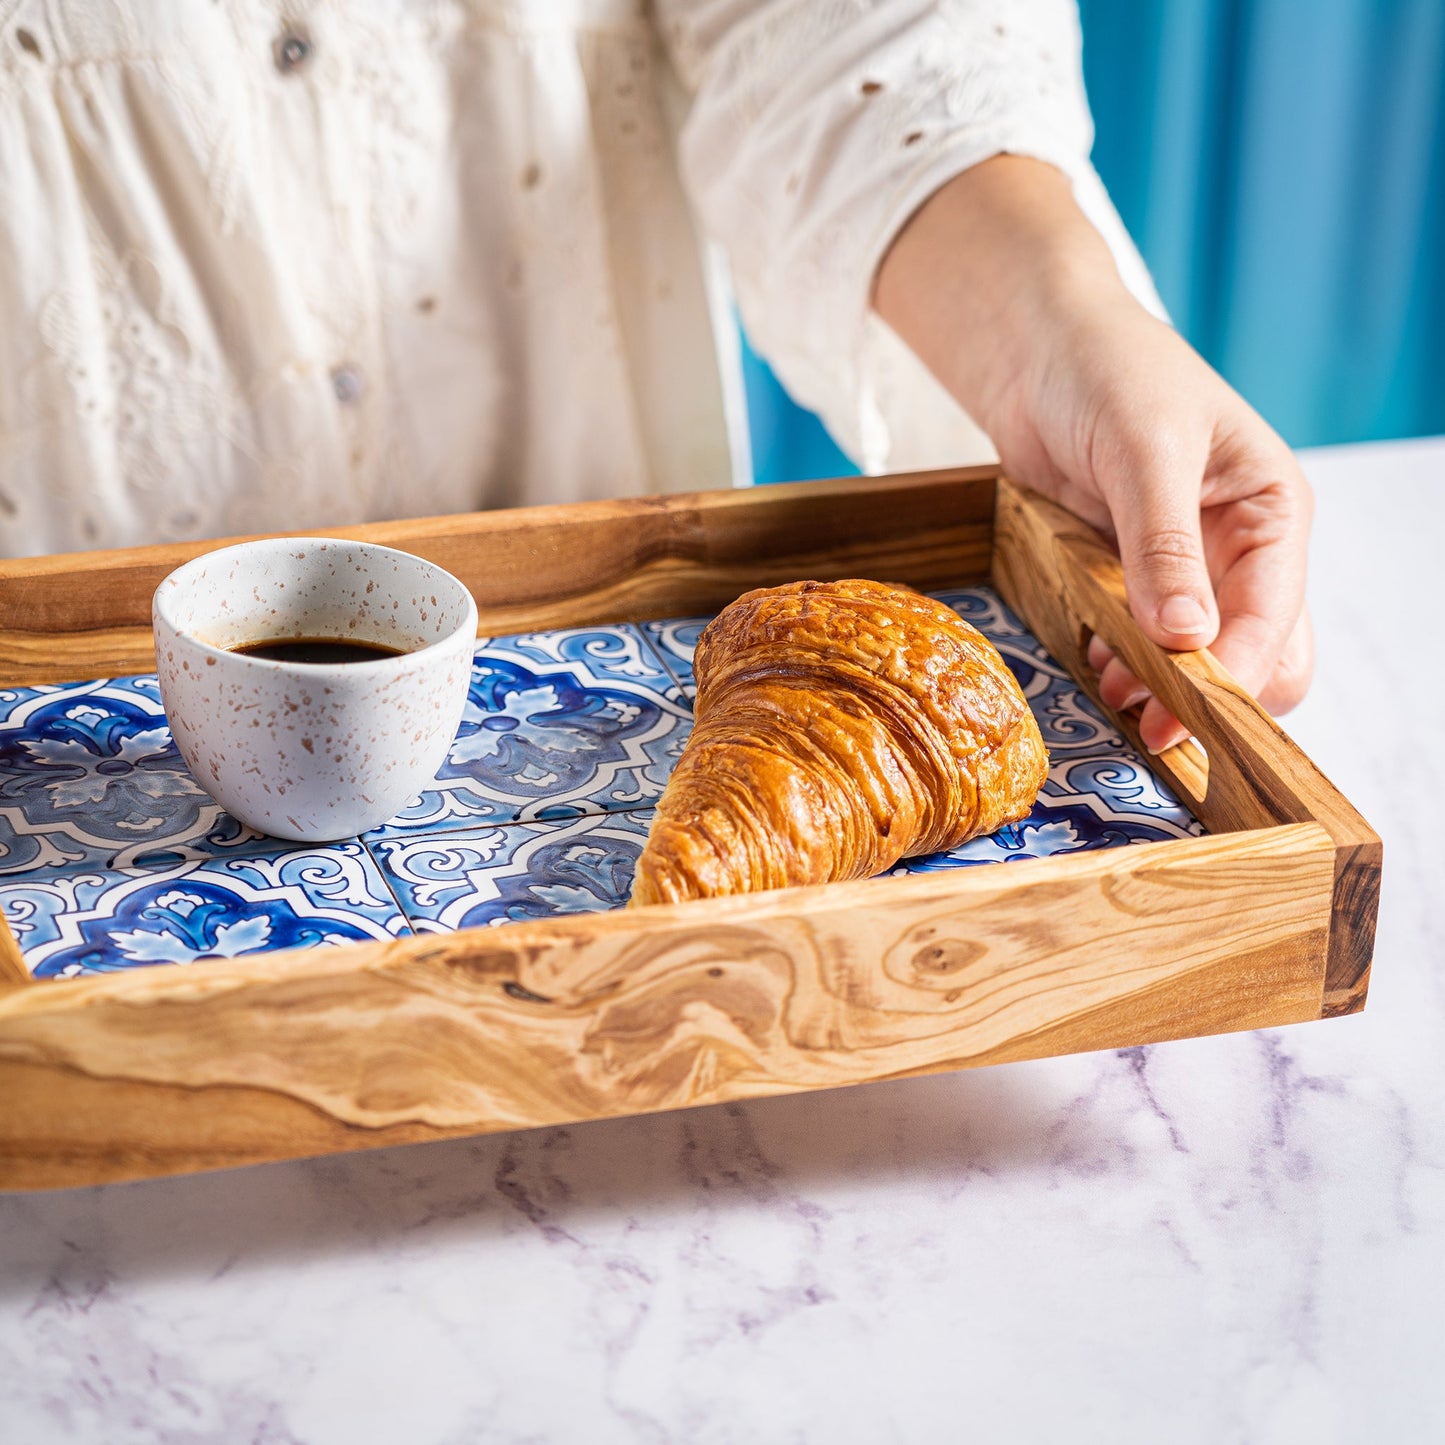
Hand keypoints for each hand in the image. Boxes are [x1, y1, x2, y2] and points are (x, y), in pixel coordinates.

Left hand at [874, 157, 1312, 750]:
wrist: (1039, 351)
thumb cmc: (1107, 373)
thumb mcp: (1145, 450)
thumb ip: (1165, 545)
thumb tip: (1188, 639)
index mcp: (1271, 512)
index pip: (1276, 620)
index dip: (1233, 676)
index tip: (1182, 716)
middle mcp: (1240, 550)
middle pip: (1261, 658)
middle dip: (1209, 697)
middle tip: (1147, 720)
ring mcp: (1188, 570)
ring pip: (1204, 663)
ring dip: (1164, 690)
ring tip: (1112, 692)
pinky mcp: (1135, 579)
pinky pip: (1147, 646)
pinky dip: (1129, 666)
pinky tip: (1096, 665)